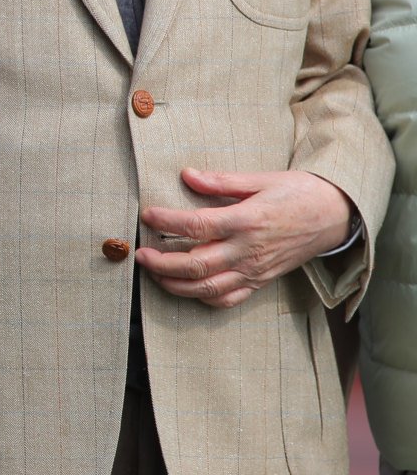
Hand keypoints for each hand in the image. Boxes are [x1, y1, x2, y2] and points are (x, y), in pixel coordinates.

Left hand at [134, 168, 354, 308]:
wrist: (333, 216)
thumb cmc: (296, 193)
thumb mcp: (260, 179)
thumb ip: (221, 181)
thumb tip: (186, 174)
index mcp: (246, 221)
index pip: (197, 226)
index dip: (167, 222)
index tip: (147, 216)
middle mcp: (248, 250)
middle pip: (196, 265)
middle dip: (162, 263)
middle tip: (140, 254)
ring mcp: (254, 270)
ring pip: (207, 288)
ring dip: (175, 284)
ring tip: (154, 272)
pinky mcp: (260, 282)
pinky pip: (228, 299)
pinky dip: (203, 299)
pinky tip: (186, 288)